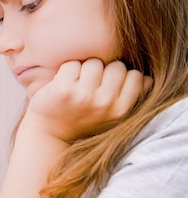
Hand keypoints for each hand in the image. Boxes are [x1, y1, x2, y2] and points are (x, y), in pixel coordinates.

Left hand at [24, 59, 149, 141]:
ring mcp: (83, 96)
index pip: (135, 76)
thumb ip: (130, 97)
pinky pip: (72, 64)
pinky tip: (62, 84)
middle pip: (116, 66)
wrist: (49, 134)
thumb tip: (148, 79)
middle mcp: (104, 104)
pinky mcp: (63, 89)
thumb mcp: (111, 116)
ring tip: (77, 85)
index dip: (121, 77)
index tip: (108, 86)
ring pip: (94, 62)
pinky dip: (66, 71)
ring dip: (84, 69)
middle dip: (104, 72)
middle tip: (90, 86)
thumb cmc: (82, 120)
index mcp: (120, 110)